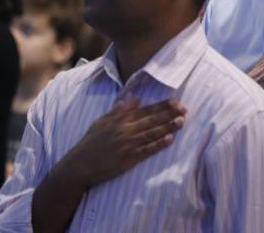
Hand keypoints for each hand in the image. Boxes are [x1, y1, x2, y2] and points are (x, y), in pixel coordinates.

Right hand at [66, 98, 185, 187]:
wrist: (79, 165)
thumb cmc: (90, 143)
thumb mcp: (101, 122)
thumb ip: (118, 111)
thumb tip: (134, 99)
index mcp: (120, 120)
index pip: (145, 110)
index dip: (161, 106)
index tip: (176, 101)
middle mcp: (125, 130)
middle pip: (151, 120)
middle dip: (169, 114)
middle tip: (184, 108)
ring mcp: (127, 145)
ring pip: (151, 134)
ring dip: (168, 127)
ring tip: (182, 121)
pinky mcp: (128, 159)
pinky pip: (146, 150)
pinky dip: (159, 145)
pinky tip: (170, 139)